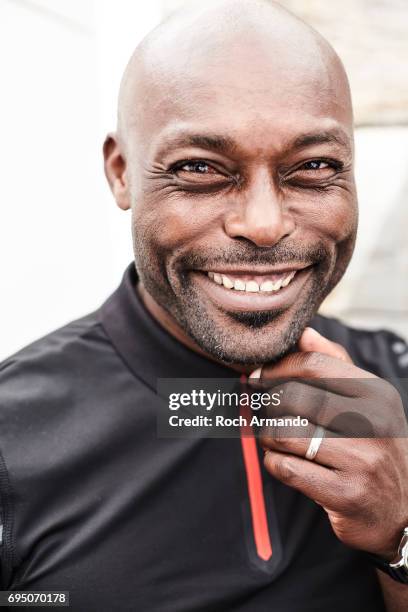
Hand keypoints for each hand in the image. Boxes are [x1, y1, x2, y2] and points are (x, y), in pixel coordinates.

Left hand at [250, 327, 407, 559]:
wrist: (401, 512)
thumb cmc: (373, 447)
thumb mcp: (367, 402)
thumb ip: (334, 364)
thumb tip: (304, 333)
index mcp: (377, 394)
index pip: (314, 365)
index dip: (277, 368)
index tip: (260, 377)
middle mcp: (374, 424)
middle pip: (294, 398)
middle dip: (268, 405)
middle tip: (266, 413)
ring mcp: (362, 461)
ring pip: (284, 433)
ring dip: (267, 435)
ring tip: (273, 438)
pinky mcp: (345, 494)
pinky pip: (285, 467)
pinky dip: (274, 463)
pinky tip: (284, 462)